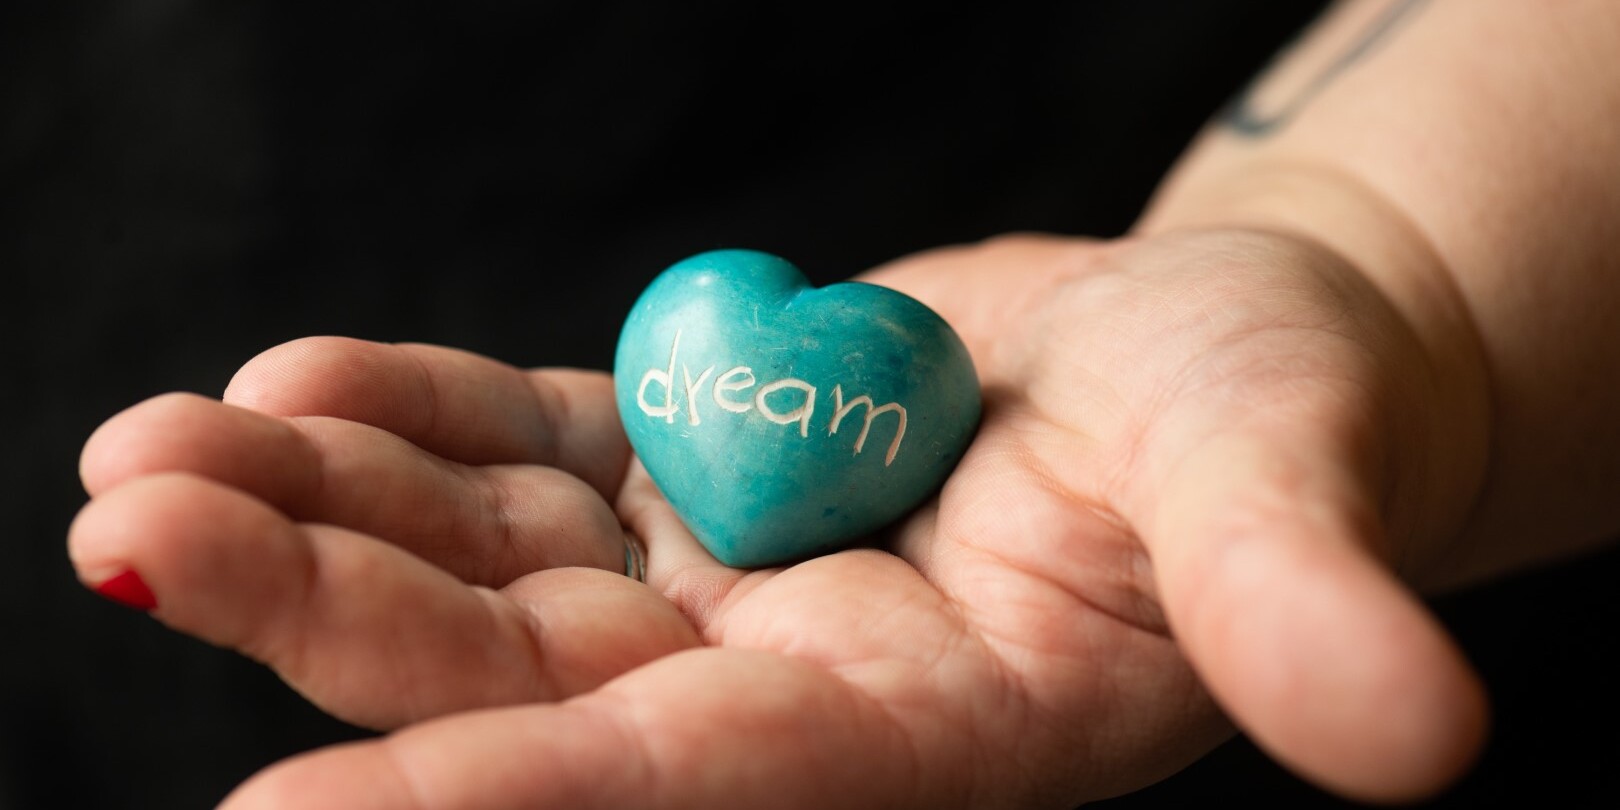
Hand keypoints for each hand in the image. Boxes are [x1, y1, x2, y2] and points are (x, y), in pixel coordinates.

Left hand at [69, 229, 1489, 807]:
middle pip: (527, 675)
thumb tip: (1416, 735)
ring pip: (486, 563)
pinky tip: (297, 381)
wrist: (1224, 359)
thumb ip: (1308, 606)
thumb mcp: (1298, 494)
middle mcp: (796, 677)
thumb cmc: (1290, 418)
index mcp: (928, 730)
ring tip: (155, 446)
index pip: (688, 790)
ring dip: (321, 506)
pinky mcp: (697, 457)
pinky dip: (408, 421)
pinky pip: (522, 450)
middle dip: (328, 613)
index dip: (498, 803)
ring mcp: (727, 567)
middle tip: (138, 524)